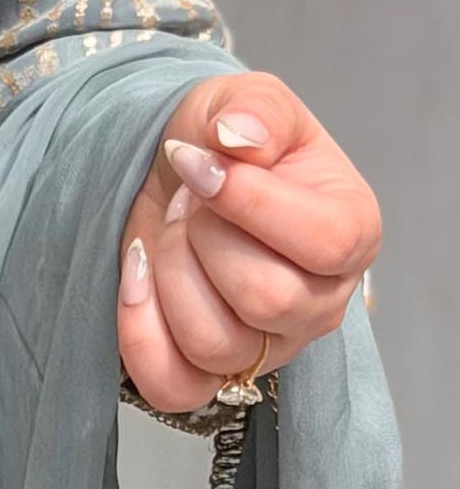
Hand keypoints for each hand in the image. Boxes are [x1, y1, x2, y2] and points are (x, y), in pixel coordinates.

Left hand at [116, 69, 379, 413]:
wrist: (177, 178)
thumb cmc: (223, 145)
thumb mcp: (245, 102)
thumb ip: (254, 111)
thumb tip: (238, 138)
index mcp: (352, 233)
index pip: (324, 242)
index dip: (248, 204)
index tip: (198, 164)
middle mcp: (320, 302)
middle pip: (266, 298)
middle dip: (202, 238)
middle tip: (186, 202)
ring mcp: (268, 348)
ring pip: (216, 344)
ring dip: (170, 277)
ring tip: (168, 234)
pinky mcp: (212, 376)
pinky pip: (174, 386)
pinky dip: (140, 333)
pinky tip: (136, 277)